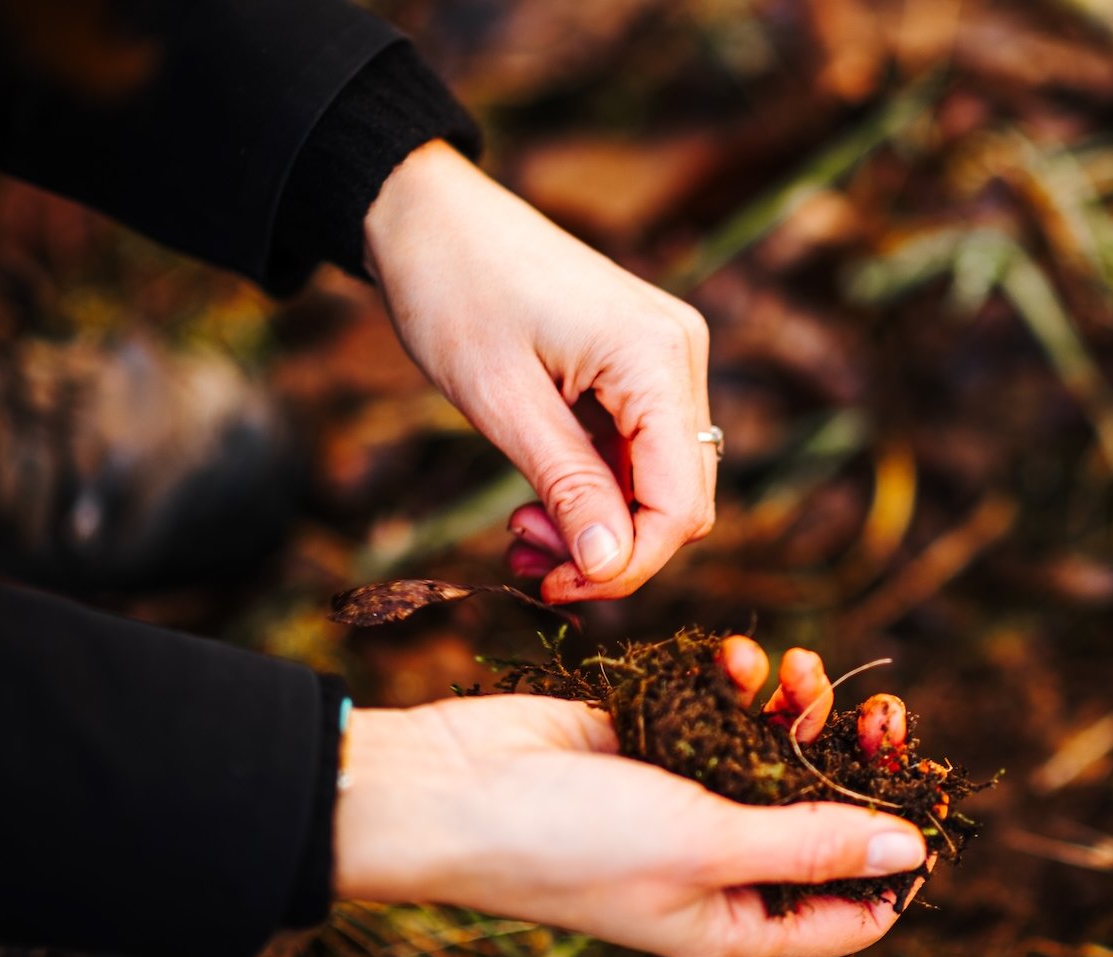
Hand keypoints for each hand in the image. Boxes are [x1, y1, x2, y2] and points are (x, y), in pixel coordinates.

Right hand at [332, 637, 928, 956]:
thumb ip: (810, 845)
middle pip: (826, 818)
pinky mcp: (658, 739)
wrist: (455, 785)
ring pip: (780, 752)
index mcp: (735, 922)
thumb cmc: (569, 841)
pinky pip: (726, 707)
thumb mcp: (705, 847)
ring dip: (798, 707)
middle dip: (860, 764)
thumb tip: (913, 853)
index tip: (928, 803)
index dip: (898, 865)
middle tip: (884, 715)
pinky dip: (739, 681)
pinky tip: (734, 654)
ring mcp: (689, 799)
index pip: (851, 912)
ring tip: (796, 667)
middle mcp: (720, 866)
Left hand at [364, 140, 715, 602]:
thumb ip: (567, 485)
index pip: (681, 504)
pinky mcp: (641, 361)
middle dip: (609, 548)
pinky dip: (595, 488)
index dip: (627, 565)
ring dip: (598, 523)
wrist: (429, 213)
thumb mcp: (502, 402)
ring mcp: (666, 355)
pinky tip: (537, 501)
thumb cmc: (453, 291)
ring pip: (662, 481)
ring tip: (520, 529)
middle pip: (682, 499)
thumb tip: (610, 564)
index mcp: (656, 358)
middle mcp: (680, 354)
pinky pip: (640, 450)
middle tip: (527, 557)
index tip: (556, 587)